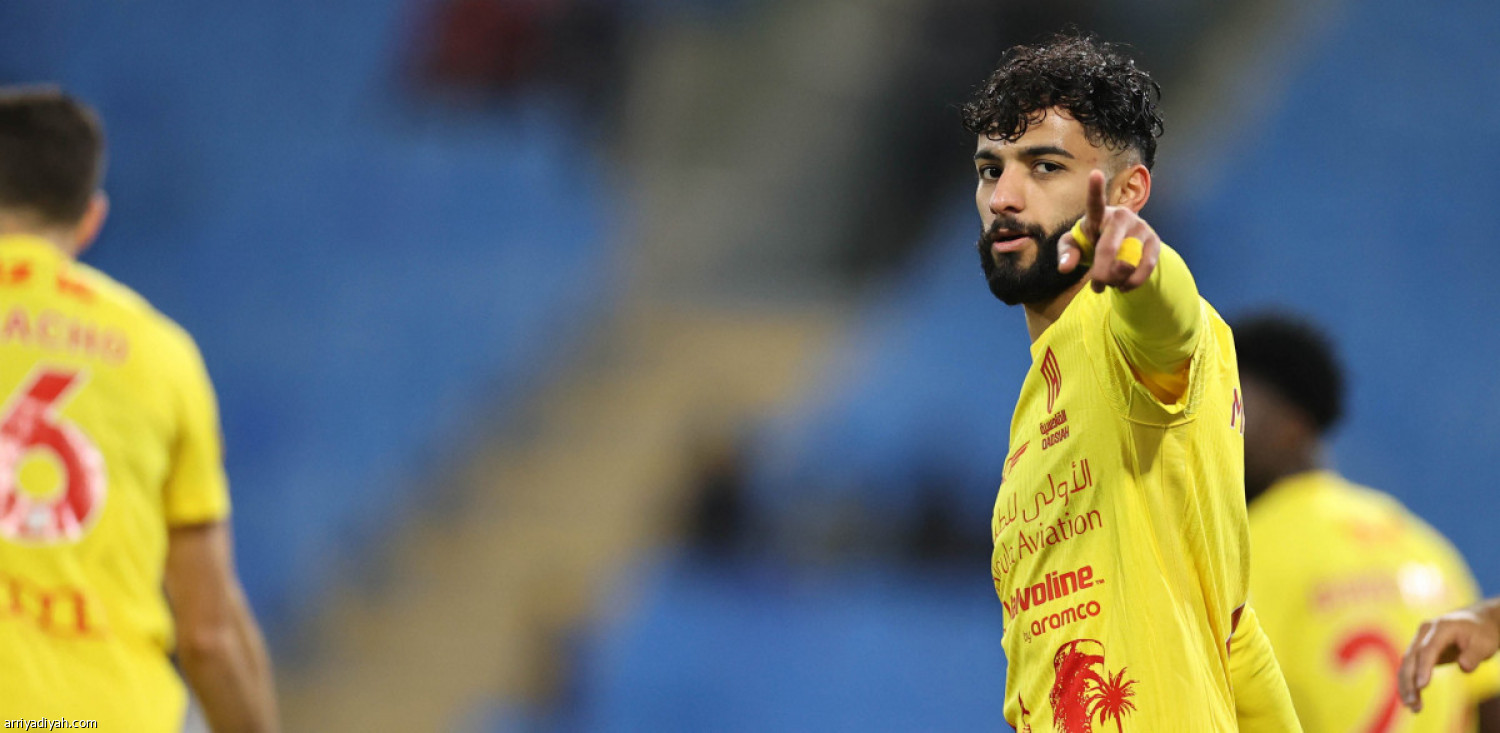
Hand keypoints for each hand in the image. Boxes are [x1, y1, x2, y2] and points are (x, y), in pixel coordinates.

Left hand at [1058, 170, 1161, 292]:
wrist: (1122, 246)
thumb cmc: (1092, 241)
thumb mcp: (1075, 246)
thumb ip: (1067, 253)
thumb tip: (1065, 268)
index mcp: (1099, 214)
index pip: (1095, 202)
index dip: (1095, 190)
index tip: (1094, 174)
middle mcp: (1122, 216)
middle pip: (1108, 248)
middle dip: (1100, 273)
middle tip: (1096, 287)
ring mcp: (1141, 227)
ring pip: (1127, 261)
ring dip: (1116, 279)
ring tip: (1111, 282)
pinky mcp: (1154, 242)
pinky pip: (1145, 268)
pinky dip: (1132, 282)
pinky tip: (1124, 285)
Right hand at [1399, 600, 1499, 711]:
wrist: (1475, 620)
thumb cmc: (1481, 632)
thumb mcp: (1485, 643)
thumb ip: (1474, 654)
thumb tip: (1464, 667)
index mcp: (1440, 627)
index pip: (1428, 649)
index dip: (1423, 667)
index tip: (1422, 686)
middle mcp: (1424, 632)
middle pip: (1411, 657)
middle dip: (1409, 681)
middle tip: (1413, 704)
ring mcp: (1419, 640)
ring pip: (1406, 664)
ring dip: (1406, 685)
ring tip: (1413, 707)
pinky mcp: (1418, 650)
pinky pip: (1410, 668)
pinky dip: (1409, 683)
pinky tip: (1411, 699)